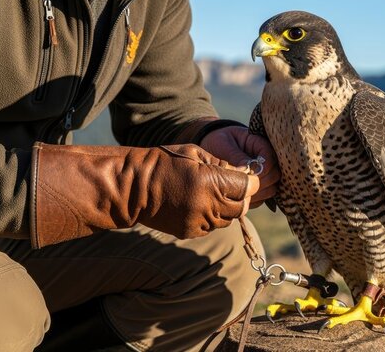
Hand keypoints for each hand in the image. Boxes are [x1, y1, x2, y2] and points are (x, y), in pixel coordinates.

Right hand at [144, 144, 259, 237]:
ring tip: (211, 195)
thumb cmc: (165, 162)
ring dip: (226, 208)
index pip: (248, 187)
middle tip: (232, 188)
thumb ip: (221, 164)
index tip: (246, 178)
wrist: (134, 187)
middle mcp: (208, 204)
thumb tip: (240, 172)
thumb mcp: (195, 153)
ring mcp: (199, 221)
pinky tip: (198, 205)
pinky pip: (211, 227)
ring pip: (227, 219)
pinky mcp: (190, 231)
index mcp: (211, 181)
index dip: (250, 182)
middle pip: (241, 207)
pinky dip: (211, 218)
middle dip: (240, 197)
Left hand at [200, 126, 279, 207]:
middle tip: (244, 185)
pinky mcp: (260, 187)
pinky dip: (255, 200)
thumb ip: (235, 155)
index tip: (247, 174)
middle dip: (261, 182)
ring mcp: (265, 174)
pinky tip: (241, 198)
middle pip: (275, 175)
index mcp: (259, 144)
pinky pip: (264, 198)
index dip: (262, 169)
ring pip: (272, 188)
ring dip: (259, 193)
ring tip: (241, 192)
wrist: (211, 150)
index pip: (270, 159)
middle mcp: (266, 160)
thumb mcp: (222, 144)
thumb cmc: (216, 143)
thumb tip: (247, 169)